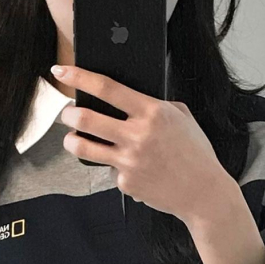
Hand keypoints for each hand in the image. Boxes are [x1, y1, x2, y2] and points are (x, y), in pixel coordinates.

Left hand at [54, 64, 238, 225]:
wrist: (203, 193)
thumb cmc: (195, 154)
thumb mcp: (182, 118)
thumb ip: (157, 106)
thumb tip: (133, 99)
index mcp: (152, 112)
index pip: (106, 88)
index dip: (78, 76)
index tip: (61, 70)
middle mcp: (137, 135)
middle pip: (85, 118)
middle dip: (68, 114)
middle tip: (67, 114)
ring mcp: (129, 161)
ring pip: (83, 147)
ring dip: (71, 141)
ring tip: (73, 139)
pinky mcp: (126, 183)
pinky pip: (109, 172)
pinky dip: (113, 169)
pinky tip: (128, 169)